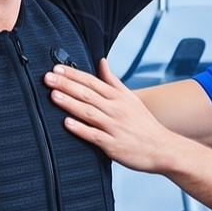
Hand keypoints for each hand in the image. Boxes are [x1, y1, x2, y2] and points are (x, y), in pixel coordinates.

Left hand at [46, 59, 191, 174]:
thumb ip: (114, 81)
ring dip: (70, 103)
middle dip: (66, 85)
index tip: (57, 69)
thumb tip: (101, 62)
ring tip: (53, 95)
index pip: (92, 81)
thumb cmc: (145, 124)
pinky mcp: (113, 145)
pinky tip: (67, 123)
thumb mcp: (131, 98)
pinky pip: (94, 135)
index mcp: (119, 97)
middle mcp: (116, 109)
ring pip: (88, 112)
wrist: (163, 148)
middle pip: (87, 94)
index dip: (73, 74)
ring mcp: (114, 127)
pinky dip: (80, 129)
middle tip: (48, 78)